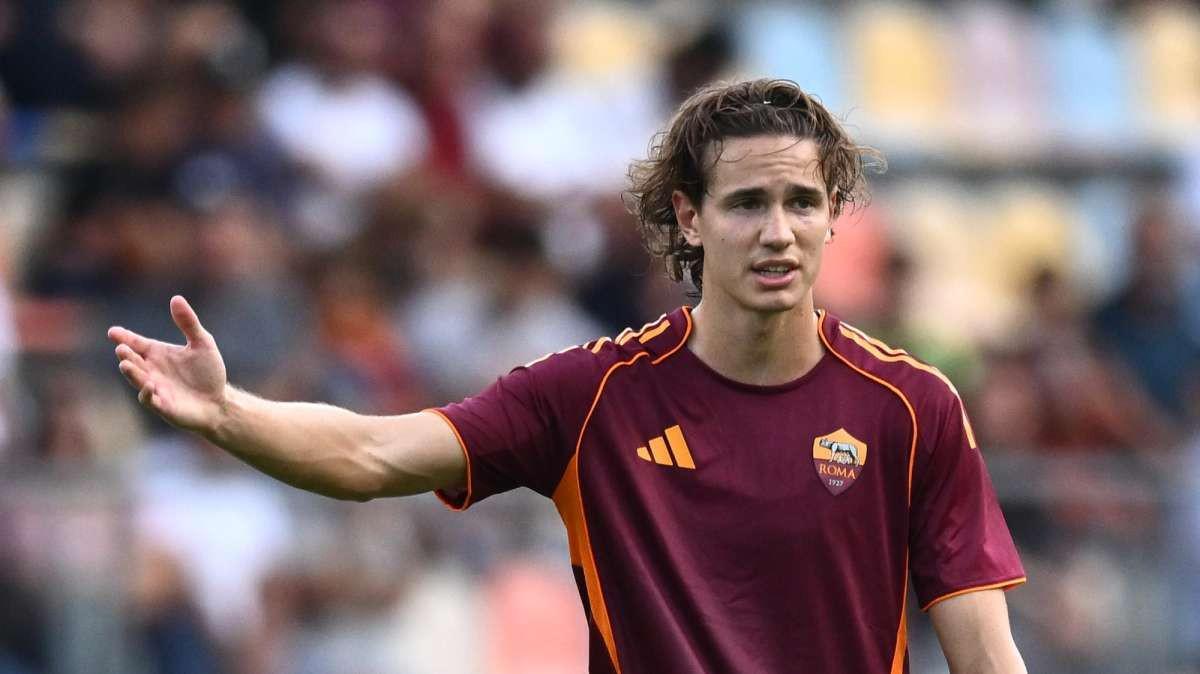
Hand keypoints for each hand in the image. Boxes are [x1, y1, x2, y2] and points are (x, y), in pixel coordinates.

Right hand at [108, 296, 227, 433]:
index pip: (136, 343)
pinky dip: (147, 393)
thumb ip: (189, 323)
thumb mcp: (202, 344)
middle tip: (122, 348)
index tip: (113, 332)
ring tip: (125, 364)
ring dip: (131, 372)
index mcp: (157, 354)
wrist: (218, 401)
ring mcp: (154, 389)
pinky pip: (150, 400)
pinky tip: (149, 386)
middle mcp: (151, 370)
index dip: (124, 337)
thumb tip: (176, 298)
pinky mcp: (162, 406)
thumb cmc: (208, 373)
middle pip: (133, 361)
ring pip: (137, 379)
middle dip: (126, 355)